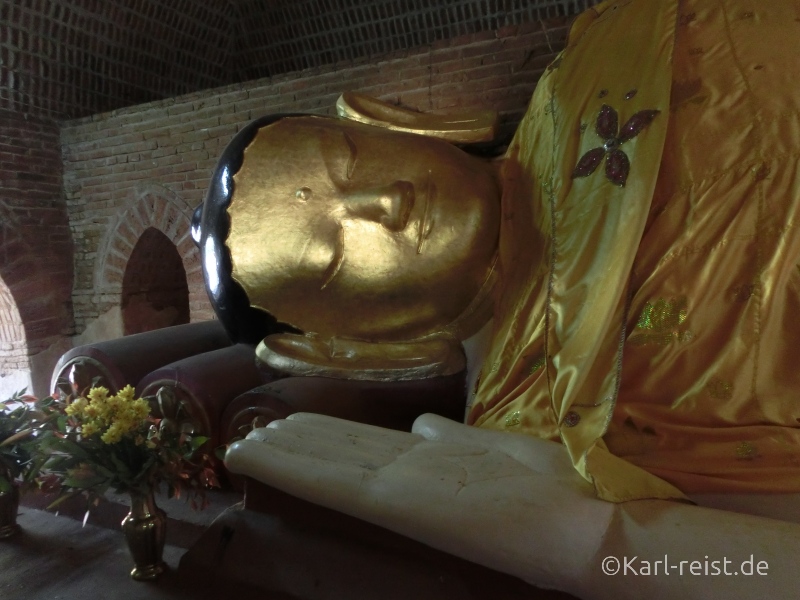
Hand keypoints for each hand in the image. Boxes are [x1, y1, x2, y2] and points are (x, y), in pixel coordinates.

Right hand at [225, 413, 613, 594]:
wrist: (585, 523)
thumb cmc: (549, 490)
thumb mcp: (494, 450)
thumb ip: (454, 439)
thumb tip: (422, 423)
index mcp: (427, 463)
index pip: (360, 447)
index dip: (320, 438)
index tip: (285, 423)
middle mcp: (405, 475)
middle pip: (337, 454)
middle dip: (294, 444)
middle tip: (248, 432)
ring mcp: (400, 487)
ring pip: (329, 463)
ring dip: (287, 451)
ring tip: (247, 438)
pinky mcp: (401, 500)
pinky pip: (337, 481)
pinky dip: (296, 467)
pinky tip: (267, 452)